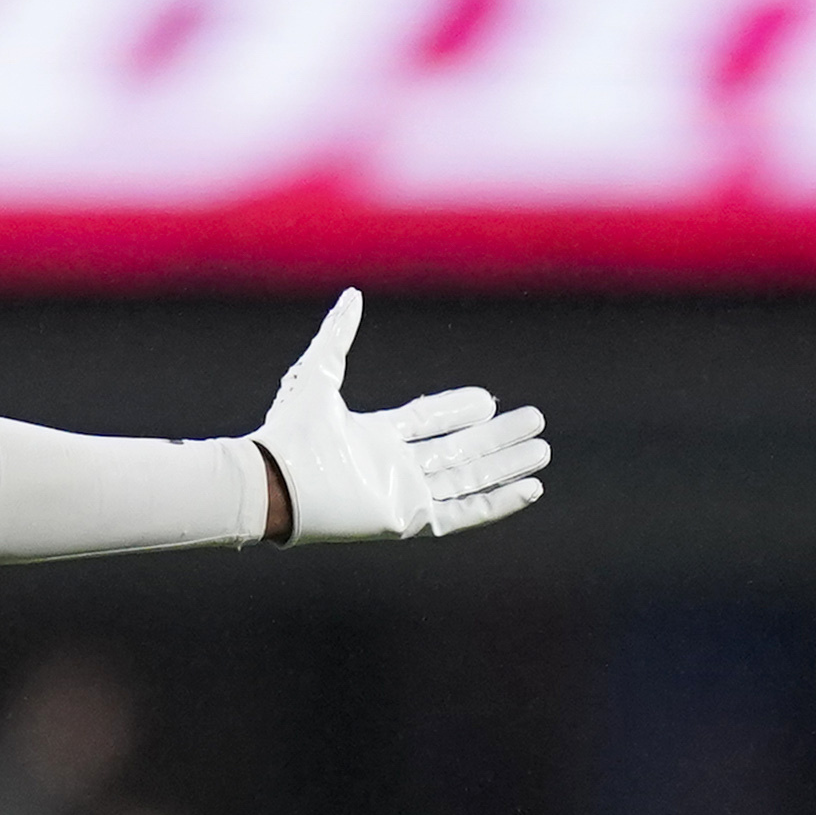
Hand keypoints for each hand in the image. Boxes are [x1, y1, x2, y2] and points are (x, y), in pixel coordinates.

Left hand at [255, 290, 549, 539]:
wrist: (275, 480)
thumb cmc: (288, 430)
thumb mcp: (317, 372)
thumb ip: (338, 335)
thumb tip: (352, 296)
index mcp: (373, 436)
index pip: (426, 422)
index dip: (456, 410)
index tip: (487, 399)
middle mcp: (391, 467)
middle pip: (458, 450)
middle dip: (498, 439)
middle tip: (534, 422)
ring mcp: (402, 494)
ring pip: (468, 479)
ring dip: (506, 465)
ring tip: (541, 451)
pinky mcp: (408, 518)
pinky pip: (462, 513)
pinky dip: (496, 503)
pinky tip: (529, 488)